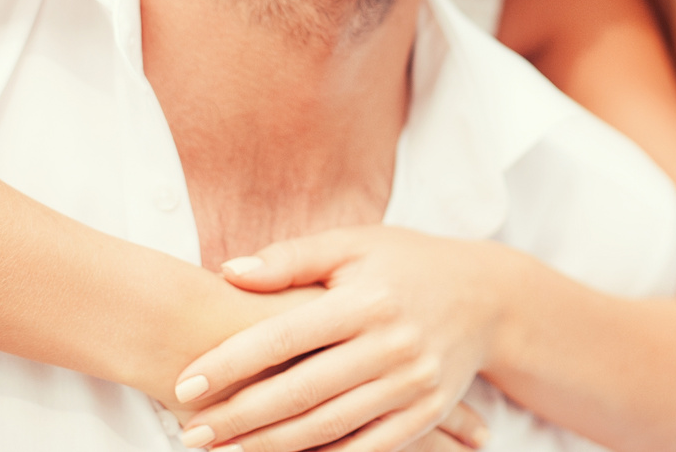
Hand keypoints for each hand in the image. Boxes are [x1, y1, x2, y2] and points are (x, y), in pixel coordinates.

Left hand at [173, 226, 510, 451]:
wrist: (489, 297)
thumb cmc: (409, 262)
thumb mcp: (355, 243)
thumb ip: (292, 258)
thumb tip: (227, 271)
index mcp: (367, 298)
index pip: (285, 336)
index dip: (232, 361)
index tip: (187, 382)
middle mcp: (391, 344)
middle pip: (300, 392)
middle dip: (239, 417)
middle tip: (190, 432)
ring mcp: (412, 384)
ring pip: (328, 427)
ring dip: (270, 446)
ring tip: (223, 449)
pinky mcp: (426, 413)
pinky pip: (369, 449)